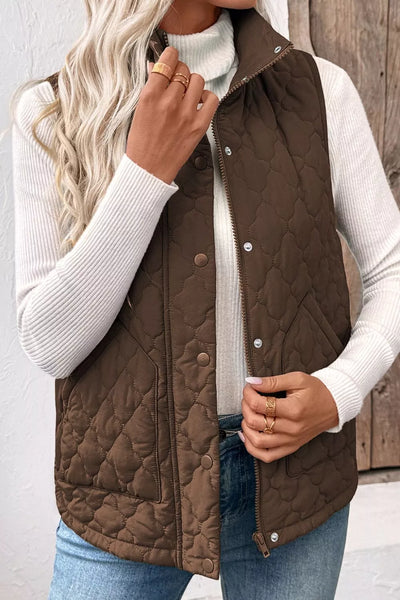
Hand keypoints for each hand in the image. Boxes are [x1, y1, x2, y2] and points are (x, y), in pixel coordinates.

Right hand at [126, 46, 218, 184]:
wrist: (149, 169)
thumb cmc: (141, 140)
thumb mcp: (139, 110)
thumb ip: (150, 87)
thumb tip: (157, 66)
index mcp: (150, 96)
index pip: (167, 61)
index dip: (170, 56)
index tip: (171, 59)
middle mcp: (169, 102)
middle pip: (183, 70)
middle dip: (180, 73)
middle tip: (176, 84)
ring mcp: (186, 114)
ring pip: (197, 80)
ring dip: (192, 84)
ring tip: (186, 95)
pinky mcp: (199, 126)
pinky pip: (212, 98)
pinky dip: (207, 97)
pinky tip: (198, 104)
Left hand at [240, 371, 338, 463]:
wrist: (334, 405)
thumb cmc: (316, 391)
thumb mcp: (297, 379)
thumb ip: (273, 381)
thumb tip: (251, 382)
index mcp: (294, 410)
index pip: (259, 404)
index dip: (248, 394)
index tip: (249, 387)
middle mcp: (292, 428)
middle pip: (256, 422)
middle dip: (245, 407)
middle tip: (248, 398)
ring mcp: (291, 440)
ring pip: (258, 442)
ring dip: (246, 427)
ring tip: (248, 415)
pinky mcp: (291, 447)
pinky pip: (267, 456)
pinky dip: (252, 448)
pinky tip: (248, 435)